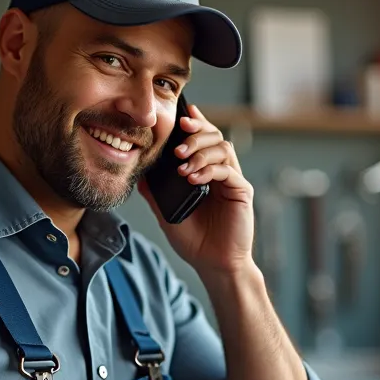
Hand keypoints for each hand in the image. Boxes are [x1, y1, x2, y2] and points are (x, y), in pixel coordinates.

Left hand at [140, 102, 255, 277]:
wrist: (213, 264)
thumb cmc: (194, 240)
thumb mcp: (167, 212)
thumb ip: (156, 192)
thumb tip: (138, 172)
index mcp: (206, 172)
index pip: (203, 140)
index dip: (196, 124)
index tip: (183, 114)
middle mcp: (222, 172)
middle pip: (215, 137)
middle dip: (197, 133)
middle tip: (179, 140)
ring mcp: (233, 181)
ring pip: (223, 148)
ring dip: (200, 152)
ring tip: (182, 165)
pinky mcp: (241, 191)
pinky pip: (228, 171)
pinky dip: (210, 170)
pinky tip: (193, 179)